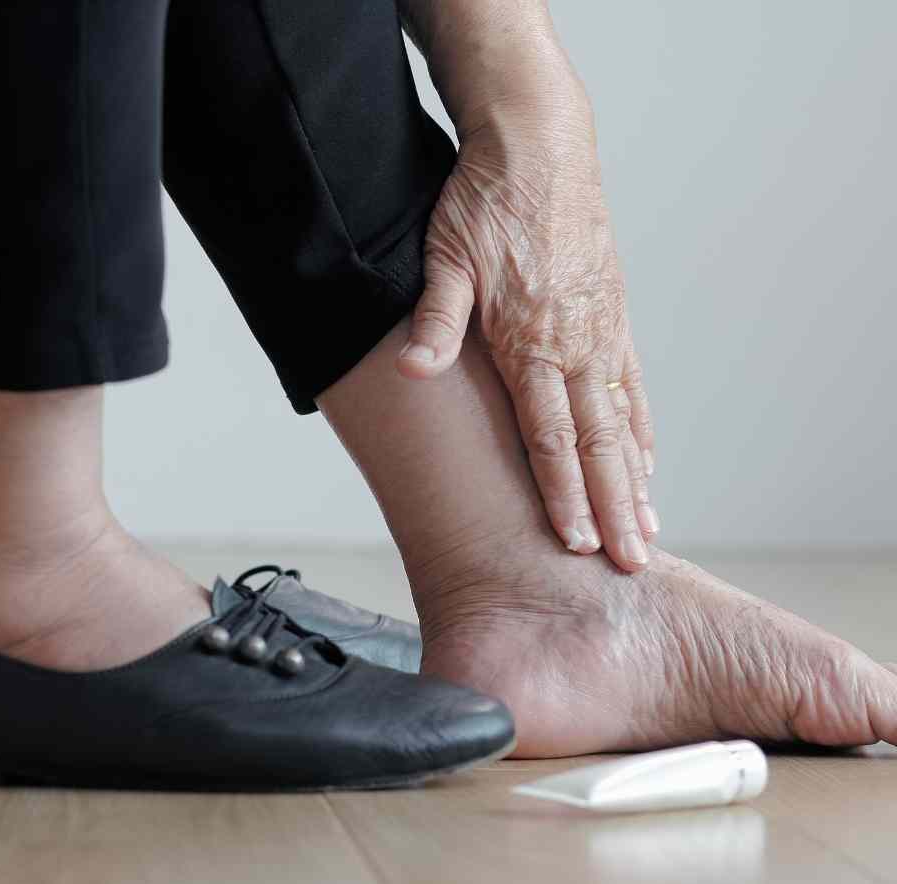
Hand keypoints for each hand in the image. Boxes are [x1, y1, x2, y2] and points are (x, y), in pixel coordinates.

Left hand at [398, 39, 656, 571]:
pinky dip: (642, 430)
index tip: (578, 543)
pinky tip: (648, 461)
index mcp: (533, 342)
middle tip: (631, 562)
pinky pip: (633, 386)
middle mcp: (577, 346)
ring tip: (648, 529)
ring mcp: (602, 333)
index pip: (552, 439)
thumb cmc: (485, 203)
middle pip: (599, 444)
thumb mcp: (446, 258)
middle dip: (614, 508)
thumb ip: (436, 321)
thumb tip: (411, 371)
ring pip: (623, 423)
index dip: (564, 496)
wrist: (538, 145)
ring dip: (635, 480)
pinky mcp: (613, 316)